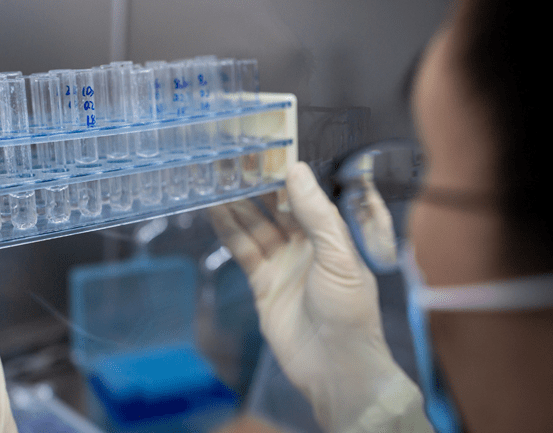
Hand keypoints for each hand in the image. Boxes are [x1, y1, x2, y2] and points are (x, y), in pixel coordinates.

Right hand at [209, 162, 424, 431]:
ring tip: (215, 178)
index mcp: (332, 234)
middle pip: (275, 207)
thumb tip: (296, 170)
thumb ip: (316, 214)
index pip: (304, 195)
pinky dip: (228, 230)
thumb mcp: (339, 255)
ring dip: (236, 204)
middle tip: (231, 158)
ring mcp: (283, 263)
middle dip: (255, 185)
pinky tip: (214, 210)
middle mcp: (306, 244)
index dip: (284, 173)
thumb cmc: (349, 310)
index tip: (264, 148)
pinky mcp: (262, 283)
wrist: (334, 366)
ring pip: (255, 226)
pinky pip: (243, 250)